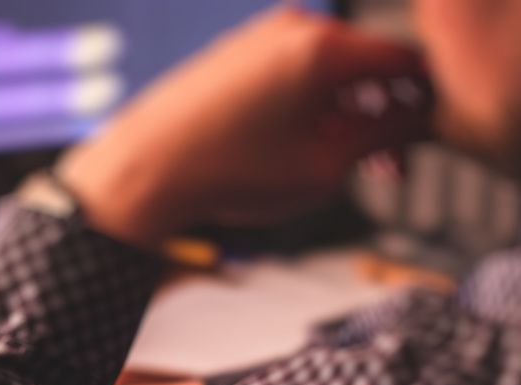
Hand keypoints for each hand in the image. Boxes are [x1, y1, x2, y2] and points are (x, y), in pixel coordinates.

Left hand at [57, 7, 431, 247]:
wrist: (140, 172)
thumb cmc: (224, 172)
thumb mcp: (322, 169)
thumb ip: (380, 138)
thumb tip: (414, 121)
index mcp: (325, 47)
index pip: (405, 60)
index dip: (425, 100)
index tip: (428, 135)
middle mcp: (294, 28)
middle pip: (364, 64)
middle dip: (380, 114)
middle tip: (385, 166)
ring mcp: (259, 38)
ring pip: (325, 71)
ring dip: (341, 114)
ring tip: (332, 165)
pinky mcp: (233, 57)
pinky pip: (288, 75)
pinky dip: (304, 108)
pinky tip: (294, 150)